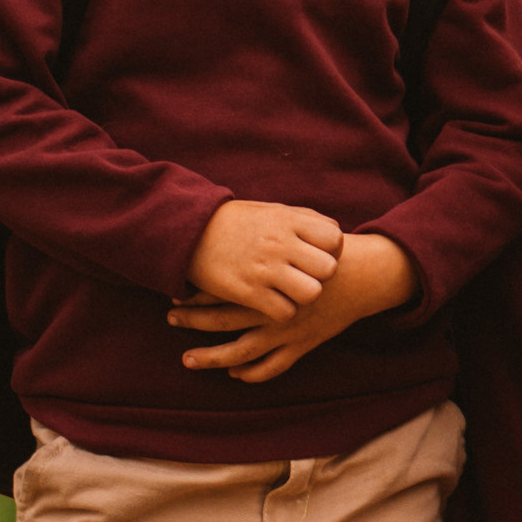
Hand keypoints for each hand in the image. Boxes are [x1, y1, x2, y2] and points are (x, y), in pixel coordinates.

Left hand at [169, 233, 416, 382]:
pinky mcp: (302, 346)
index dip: (195, 295)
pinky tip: (235, 374)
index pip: (223, 290)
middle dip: (193, 322)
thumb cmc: (327, 253)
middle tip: (170, 320)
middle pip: (223, 321)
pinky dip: (252, 374)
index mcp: (269, 281)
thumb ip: (266, 237)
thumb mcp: (296, 237)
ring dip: (212, 358)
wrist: (364, 276)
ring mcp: (286, 331)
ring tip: (187, 360)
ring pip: (242, 353)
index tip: (174, 296)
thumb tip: (233, 227)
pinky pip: (273, 367)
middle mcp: (273, 309)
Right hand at [184, 201, 344, 321]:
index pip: (334, 239)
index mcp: (287, 220)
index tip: (317, 255)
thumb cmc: (235, 221)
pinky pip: (285, 311)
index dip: (331, 251)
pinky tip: (272, 302)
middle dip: (321, 276)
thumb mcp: (271, 210)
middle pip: (328, 269)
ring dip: (303, 296)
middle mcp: (280, 243)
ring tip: (290, 291)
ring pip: (311, 293)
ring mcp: (264, 268)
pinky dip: (282, 311)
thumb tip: (333, 232)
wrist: (187, 231)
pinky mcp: (248, 291)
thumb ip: (304, 219)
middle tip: (306, 276)